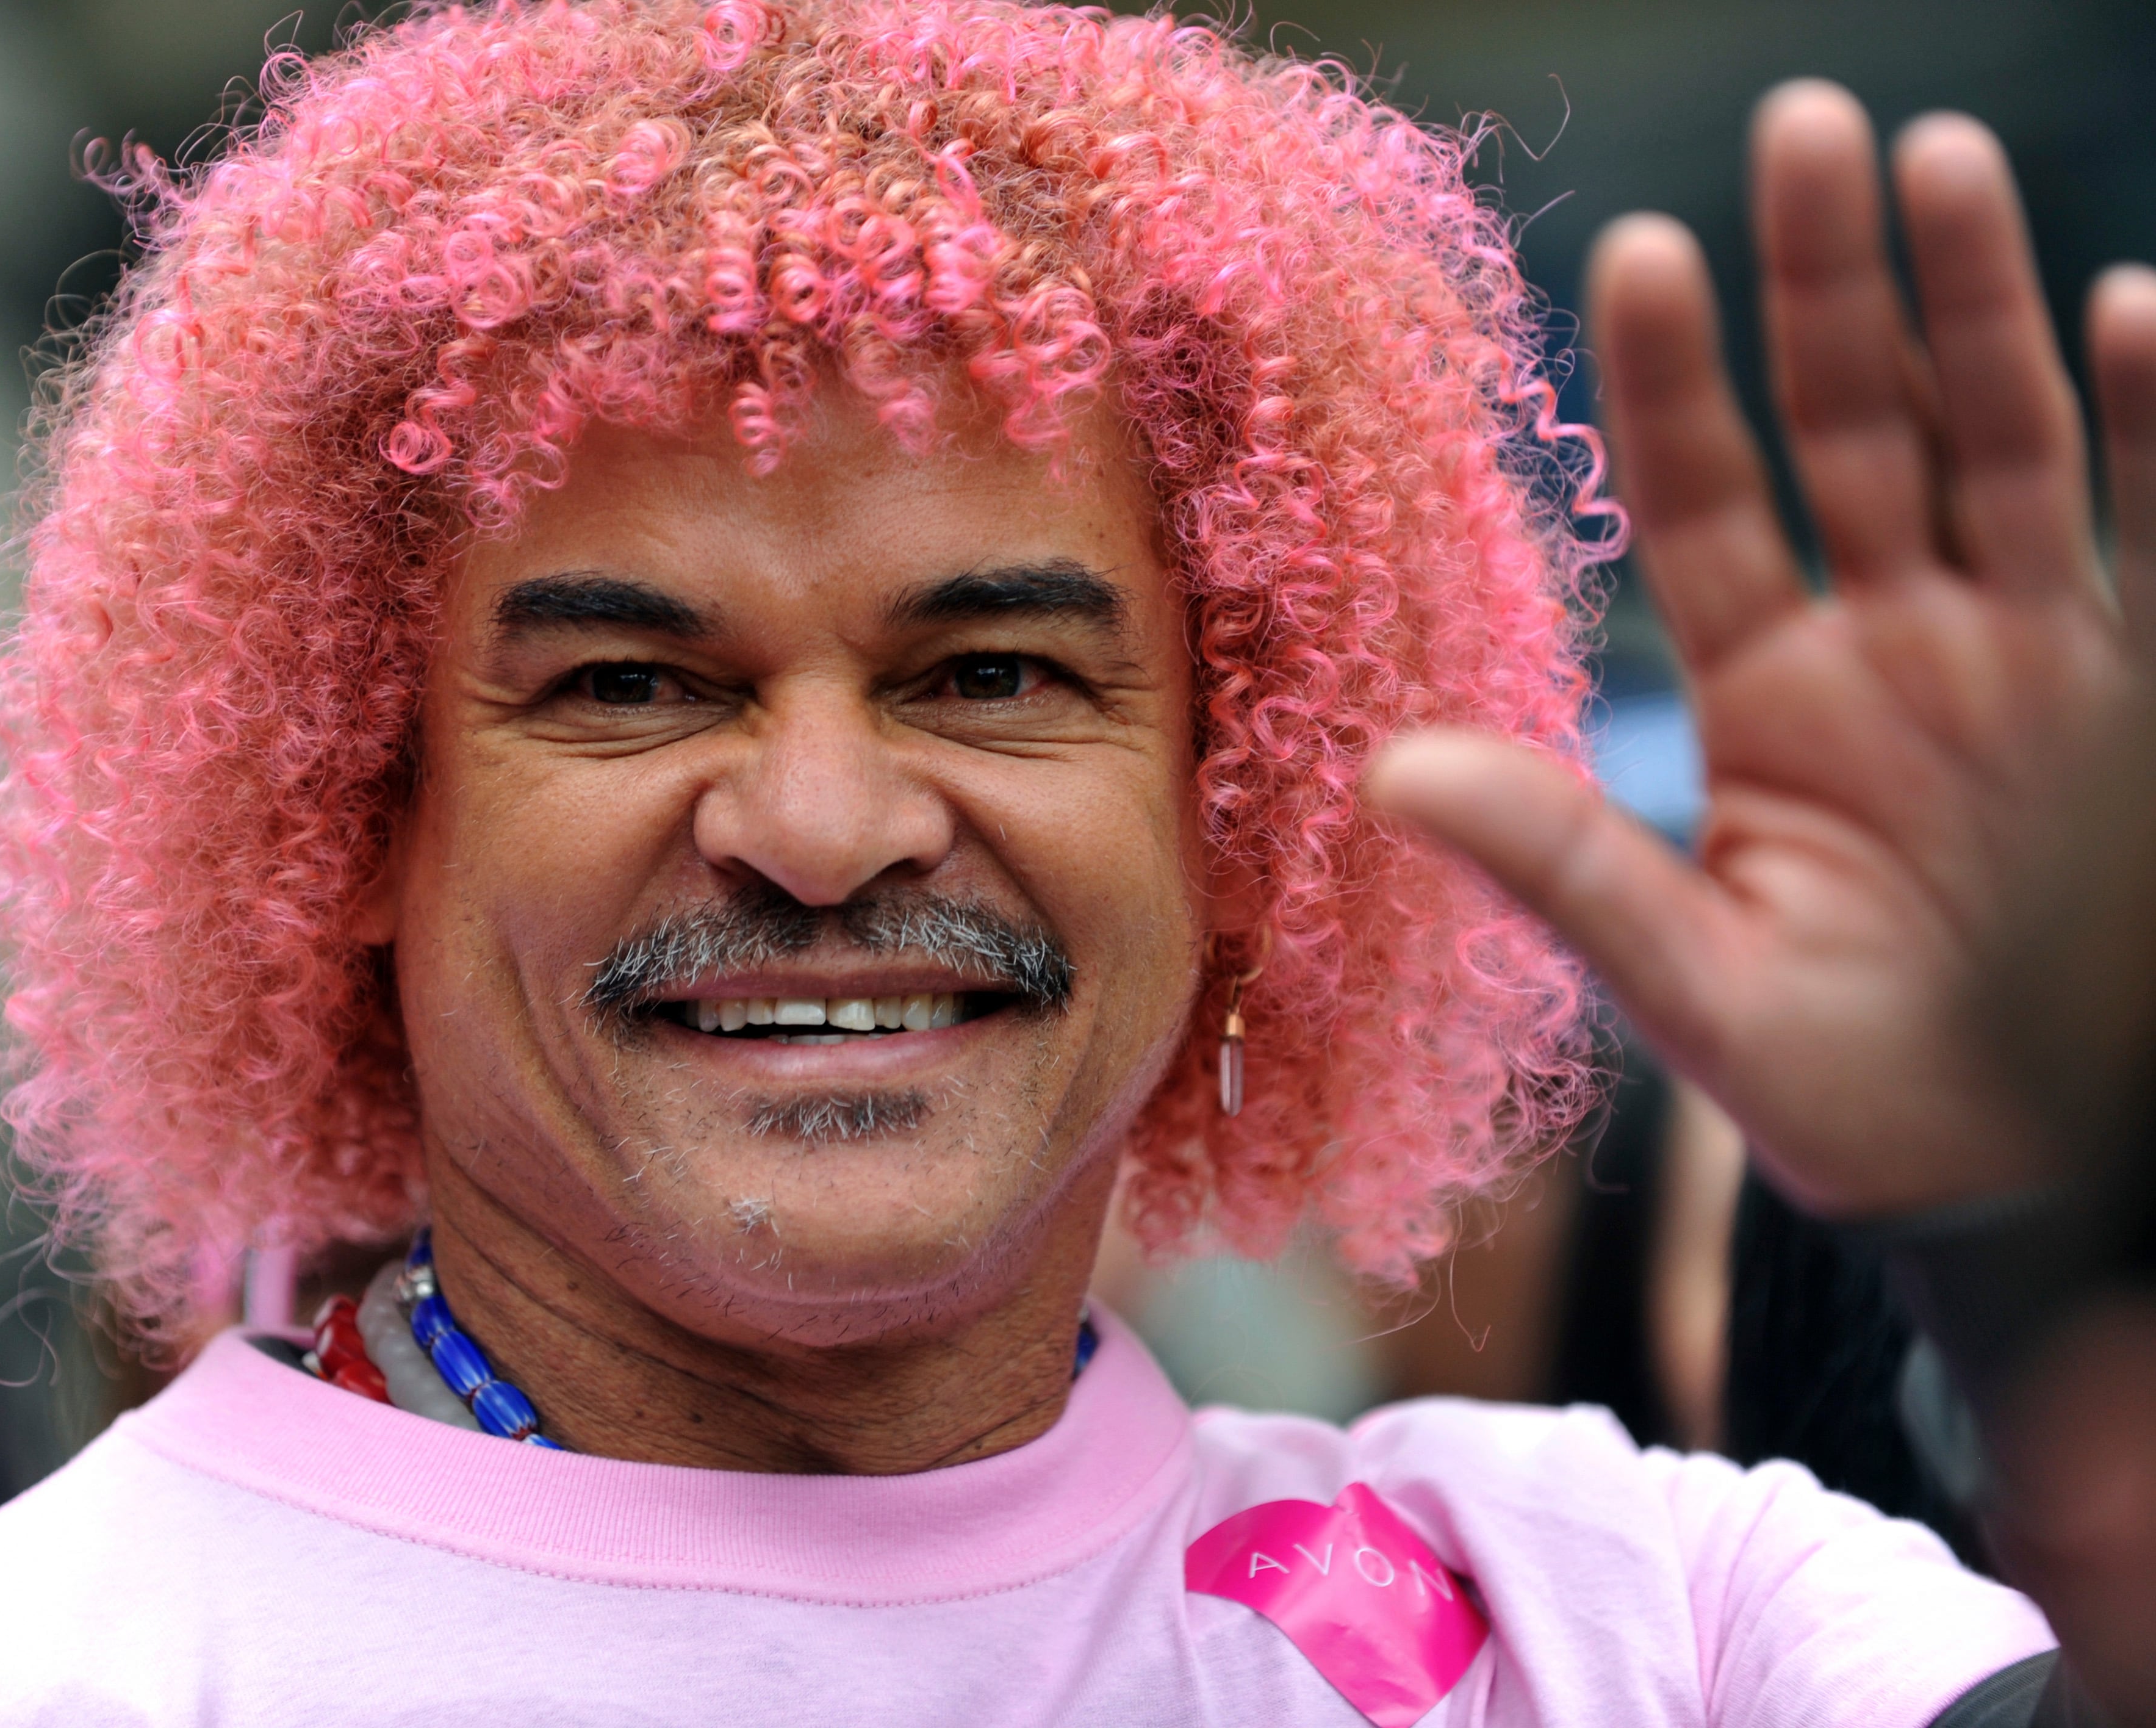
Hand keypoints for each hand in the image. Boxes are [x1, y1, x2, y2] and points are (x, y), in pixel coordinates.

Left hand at [1367, 80, 2155, 1217]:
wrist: (2008, 1177)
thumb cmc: (1843, 1099)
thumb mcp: (1695, 989)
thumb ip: (1562, 871)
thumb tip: (1382, 774)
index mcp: (1767, 699)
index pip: (1706, 503)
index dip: (1672, 380)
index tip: (1633, 250)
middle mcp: (1892, 646)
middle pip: (1855, 424)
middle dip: (1830, 283)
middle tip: (1803, 126)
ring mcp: (2028, 654)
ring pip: (2003, 438)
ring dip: (1978, 304)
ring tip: (1939, 162)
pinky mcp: (2140, 692)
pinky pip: (2155, 528)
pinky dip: (2152, 423)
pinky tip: (2130, 310)